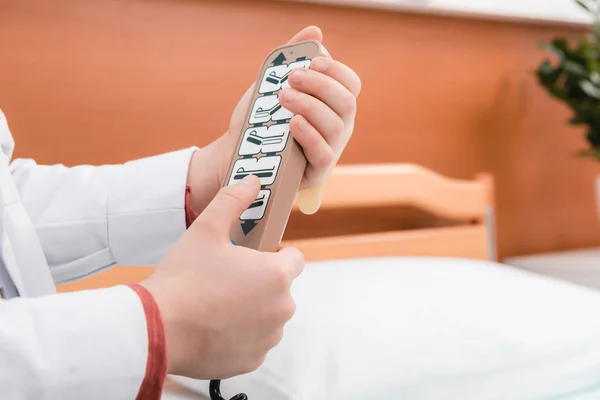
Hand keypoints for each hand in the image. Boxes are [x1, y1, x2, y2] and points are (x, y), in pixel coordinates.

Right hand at [140, 174, 304, 378]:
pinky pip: (255, 341)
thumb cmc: (184, 277)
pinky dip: (242, 334)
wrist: (158, 328)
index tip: (252, 258)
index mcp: (277, 274)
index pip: (295, 259)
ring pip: (268, 315)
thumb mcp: (206, 229)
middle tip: (227, 279)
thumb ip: (233, 200)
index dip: (275, 255)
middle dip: (260, 282)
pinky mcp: (254, 359)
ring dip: (253, 309)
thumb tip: (252, 180)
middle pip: (280, 288)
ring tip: (218, 303)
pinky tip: (215, 325)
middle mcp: (282, 308)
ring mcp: (269, 337)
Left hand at [187, 25, 360, 213]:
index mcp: (333, 105)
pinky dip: (309, 134)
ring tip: (283, 97)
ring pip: (335, 126)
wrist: (239, 151)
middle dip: (320, 85)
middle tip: (292, 77)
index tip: (315, 61)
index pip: (351, 85)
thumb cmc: (263, 118)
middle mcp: (338, 127)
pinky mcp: (317, 172)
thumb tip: (314, 31)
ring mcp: (330, 150)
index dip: (337, 71)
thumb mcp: (274, 85)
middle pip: (346, 103)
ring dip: (310, 106)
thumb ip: (293, 58)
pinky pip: (323, 153)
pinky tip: (293, 122)